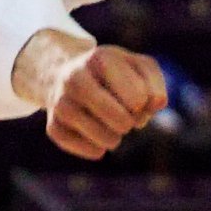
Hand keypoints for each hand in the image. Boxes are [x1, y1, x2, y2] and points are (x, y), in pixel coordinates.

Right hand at [43, 44, 170, 159]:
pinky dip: (100, 149)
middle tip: (123, 115)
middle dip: (130, 123)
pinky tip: (94, 135)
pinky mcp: (54, 127)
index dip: (143, 104)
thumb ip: (155, 82)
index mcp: (99, 59)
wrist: (65, 75)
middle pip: (122, 122)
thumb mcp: (137, 66)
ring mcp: (61, 103)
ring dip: (116, 138)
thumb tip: (157, 103)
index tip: (134, 97)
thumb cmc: (112, 73)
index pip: (138, 100)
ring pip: (106, 140)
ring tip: (109, 125)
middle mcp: (75, 78)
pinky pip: (91, 152)